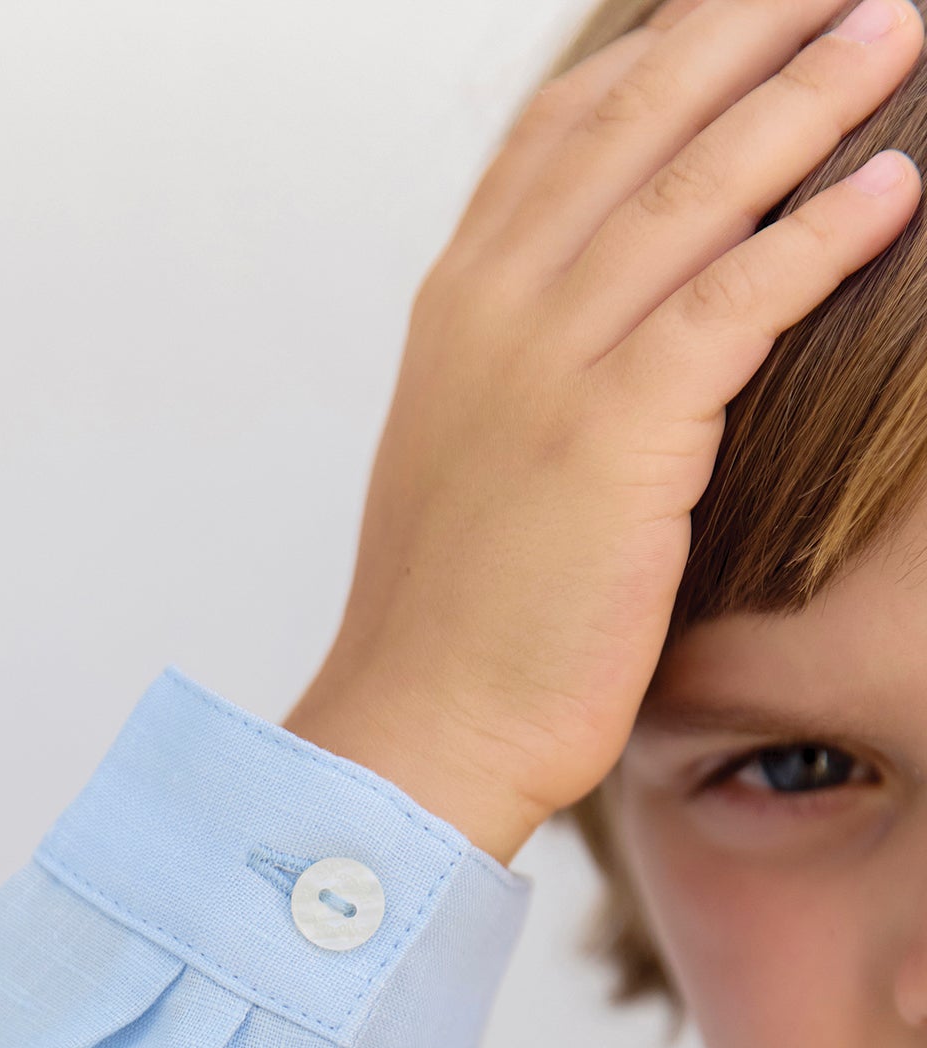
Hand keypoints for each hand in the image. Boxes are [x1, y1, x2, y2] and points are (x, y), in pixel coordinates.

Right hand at [283, 0, 923, 863]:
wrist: (421, 725)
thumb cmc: (456, 619)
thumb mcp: (469, 460)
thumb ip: (521, 370)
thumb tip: (594, 341)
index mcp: (457, 308)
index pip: (562, 133)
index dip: (658, 54)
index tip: (733, 9)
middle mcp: (495, 308)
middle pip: (637, 120)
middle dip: (748, 28)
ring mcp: (548, 362)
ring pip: (698, 186)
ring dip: (810, 95)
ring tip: (894, 30)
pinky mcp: (613, 431)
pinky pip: (740, 299)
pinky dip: (824, 234)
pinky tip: (895, 189)